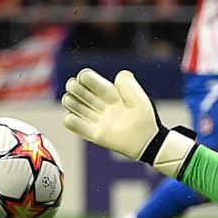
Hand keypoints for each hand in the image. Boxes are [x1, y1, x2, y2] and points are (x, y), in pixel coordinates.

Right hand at [60, 68, 198, 177]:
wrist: (148, 142)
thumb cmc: (145, 118)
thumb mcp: (139, 98)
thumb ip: (129, 85)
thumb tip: (119, 75)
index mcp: (111, 94)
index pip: (95, 83)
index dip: (87, 78)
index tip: (83, 76)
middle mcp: (102, 106)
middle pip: (82, 93)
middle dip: (75, 88)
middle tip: (73, 85)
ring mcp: (97, 120)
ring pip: (77, 107)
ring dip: (71, 102)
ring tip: (69, 99)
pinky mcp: (95, 134)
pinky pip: (78, 127)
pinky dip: (71, 122)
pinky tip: (70, 118)